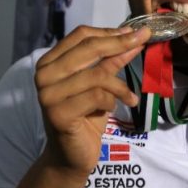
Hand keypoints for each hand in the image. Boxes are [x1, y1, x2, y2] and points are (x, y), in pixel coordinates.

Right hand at [34, 25, 150, 177]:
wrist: (70, 156)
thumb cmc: (85, 116)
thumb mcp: (100, 83)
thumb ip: (111, 60)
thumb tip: (134, 37)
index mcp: (49, 61)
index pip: (81, 35)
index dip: (109, 32)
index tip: (135, 32)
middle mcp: (44, 74)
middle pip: (89, 49)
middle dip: (120, 44)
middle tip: (143, 41)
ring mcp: (48, 94)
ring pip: (96, 75)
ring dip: (120, 85)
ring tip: (130, 97)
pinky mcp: (58, 114)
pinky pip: (97, 96)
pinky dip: (112, 102)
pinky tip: (112, 110)